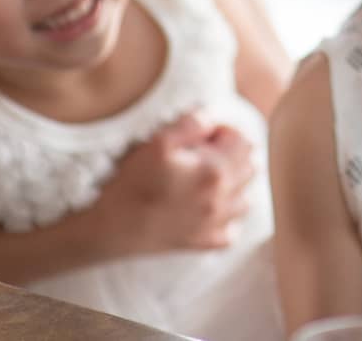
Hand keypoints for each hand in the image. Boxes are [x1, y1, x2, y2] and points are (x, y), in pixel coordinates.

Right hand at [90, 111, 256, 256]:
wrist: (111, 228)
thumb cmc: (132, 182)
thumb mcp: (158, 142)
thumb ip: (192, 124)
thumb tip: (212, 120)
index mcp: (216, 171)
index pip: (243, 140)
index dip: (223, 132)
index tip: (202, 136)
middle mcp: (224, 199)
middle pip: (250, 166)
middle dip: (232, 155)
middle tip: (202, 154)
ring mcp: (217, 224)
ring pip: (246, 197)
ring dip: (233, 184)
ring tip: (205, 179)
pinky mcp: (206, 242)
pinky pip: (233, 228)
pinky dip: (226, 216)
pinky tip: (205, 207)